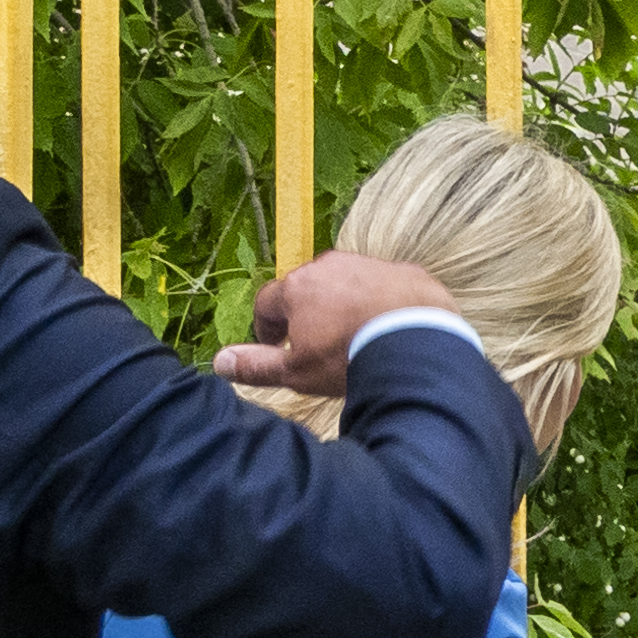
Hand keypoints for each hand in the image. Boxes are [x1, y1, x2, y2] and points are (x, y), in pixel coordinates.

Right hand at [216, 252, 462, 396]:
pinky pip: (386, 286)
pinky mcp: (407, 271)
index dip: (268, 327)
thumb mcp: (296, 372)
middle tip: (318, 344)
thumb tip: (220, 362)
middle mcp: (331, 266)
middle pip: (309, 288)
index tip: (277, 347)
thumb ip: (256, 365)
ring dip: (346, 304)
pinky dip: (383, 302)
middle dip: (308, 312)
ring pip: (348, 283)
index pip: (267, 302)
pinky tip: (390, 328)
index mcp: (297, 287)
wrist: (417, 346)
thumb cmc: (348, 359)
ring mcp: (371, 265)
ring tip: (356, 336)